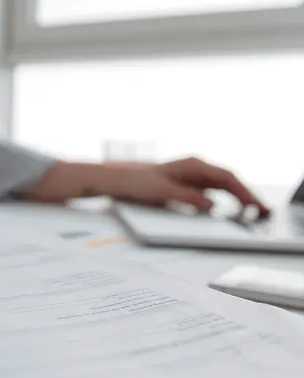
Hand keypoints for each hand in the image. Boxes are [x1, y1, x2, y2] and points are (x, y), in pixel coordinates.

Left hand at [101, 157, 269, 215]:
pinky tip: (225, 210)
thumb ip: (189, 198)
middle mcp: (194, 168)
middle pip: (227, 182)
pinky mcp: (183, 185)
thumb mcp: (164, 192)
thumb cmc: (136, 182)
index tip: (255, 206)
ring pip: (220, 187)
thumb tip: (210, 205)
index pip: (227, 178)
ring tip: (250, 212)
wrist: (116, 180)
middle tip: (261, 212)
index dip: (244, 193)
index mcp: (193, 165)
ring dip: (235, 198)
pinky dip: (221, 200)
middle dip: (245, 196)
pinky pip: (208, 192)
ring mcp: (189, 176)